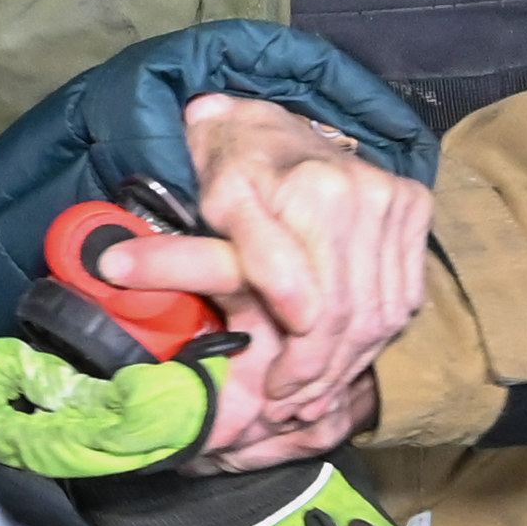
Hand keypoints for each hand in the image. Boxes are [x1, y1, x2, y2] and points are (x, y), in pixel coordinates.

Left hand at [96, 99, 433, 467]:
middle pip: (345, 315)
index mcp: (303, 191)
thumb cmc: (226, 164)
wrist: (270, 118)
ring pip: (378, 312)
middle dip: (317, 373)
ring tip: (311, 396)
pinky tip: (344, 363)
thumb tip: (113, 271)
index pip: (306, 304)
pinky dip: (374, 338)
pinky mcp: (413, 208)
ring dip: (346, 365)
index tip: (270, 395)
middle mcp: (356, 192)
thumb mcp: (193, 208)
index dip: (294, 359)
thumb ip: (178, 251)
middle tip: (286, 407)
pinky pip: (402, 294)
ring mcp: (391, 199)